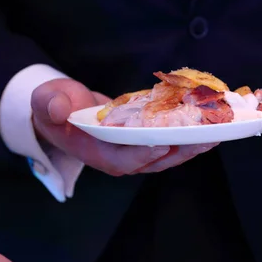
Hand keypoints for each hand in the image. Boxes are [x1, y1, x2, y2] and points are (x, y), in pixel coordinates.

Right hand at [31, 78, 216, 175]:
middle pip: (153, 161)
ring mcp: (134, 151)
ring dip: (191, 146)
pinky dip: (188, 135)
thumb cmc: (55, 106)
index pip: (120, 160)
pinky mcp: (145, 141)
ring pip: (166, 155)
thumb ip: (50, 104)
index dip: (140, 155)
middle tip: (204, 138)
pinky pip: (170, 142)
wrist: (65, 109)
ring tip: (215, 133)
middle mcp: (118, 157)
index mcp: (94, 152)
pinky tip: (208, 124)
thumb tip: (58, 109)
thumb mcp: (46, 100)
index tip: (160, 146)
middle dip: (179, 152)